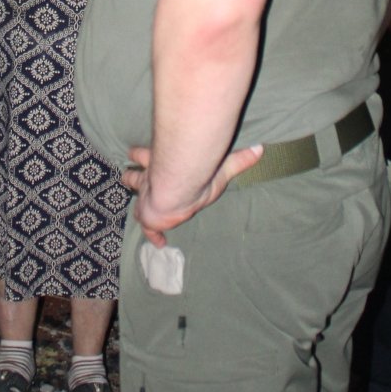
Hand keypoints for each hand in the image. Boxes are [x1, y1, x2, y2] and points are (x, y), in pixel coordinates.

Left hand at [123, 141, 264, 246]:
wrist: (177, 188)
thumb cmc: (197, 174)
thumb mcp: (221, 167)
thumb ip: (239, 159)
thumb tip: (261, 149)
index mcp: (166, 164)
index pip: (152, 157)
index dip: (146, 156)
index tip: (137, 154)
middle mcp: (154, 177)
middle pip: (139, 172)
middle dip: (135, 173)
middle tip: (129, 173)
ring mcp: (148, 195)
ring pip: (134, 190)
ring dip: (133, 190)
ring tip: (132, 196)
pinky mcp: (149, 215)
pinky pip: (148, 227)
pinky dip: (153, 234)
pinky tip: (158, 242)